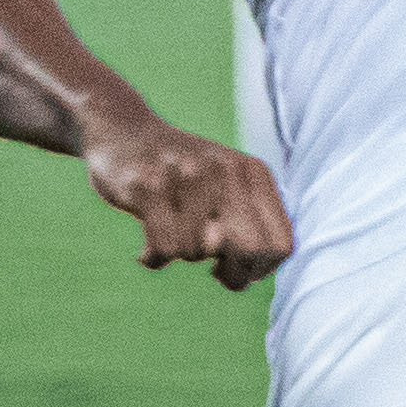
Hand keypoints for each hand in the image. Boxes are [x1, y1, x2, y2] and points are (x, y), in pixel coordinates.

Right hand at [80, 104, 290, 288]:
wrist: (124, 130)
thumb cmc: (182, 175)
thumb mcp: (226, 189)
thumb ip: (247, 230)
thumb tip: (248, 276)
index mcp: (253, 173)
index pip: (281, 244)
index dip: (261, 269)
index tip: (238, 266)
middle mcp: (225, 170)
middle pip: (251, 251)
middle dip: (233, 275)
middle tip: (214, 270)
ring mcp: (186, 175)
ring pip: (200, 251)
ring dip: (184, 256)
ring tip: (173, 239)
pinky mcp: (147, 186)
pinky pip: (164, 247)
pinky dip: (154, 259)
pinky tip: (147, 252)